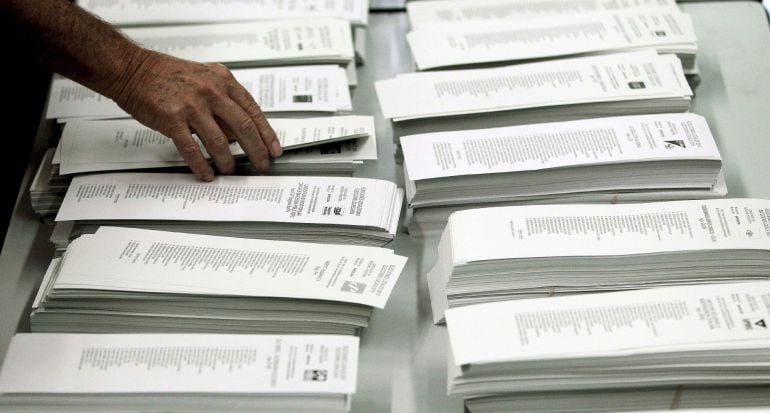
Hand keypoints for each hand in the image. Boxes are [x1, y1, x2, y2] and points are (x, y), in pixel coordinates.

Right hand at [112, 50, 281, 180]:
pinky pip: (192, 149)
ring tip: (230, 170)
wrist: (132, 69)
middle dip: (256, 151)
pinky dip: (202, 165)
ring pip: (220, 141)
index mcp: (222, 80)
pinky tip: (207, 173)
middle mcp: (210, 91)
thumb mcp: (205, 78)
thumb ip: (224, 102)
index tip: (274, 149)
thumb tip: (239, 132)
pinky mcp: (172, 119)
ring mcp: (192, 105)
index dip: (267, 133)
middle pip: (243, 127)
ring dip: (227, 161)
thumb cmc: (167, 75)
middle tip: (261, 165)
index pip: (253, 110)